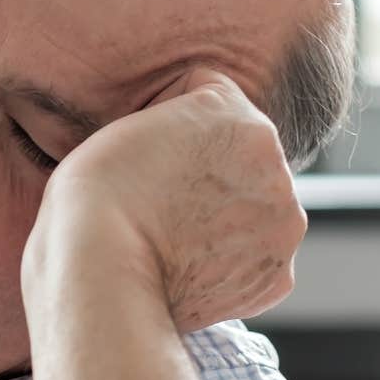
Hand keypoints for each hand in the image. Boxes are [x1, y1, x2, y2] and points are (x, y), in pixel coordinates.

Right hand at [21, 68, 305, 333]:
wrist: (100, 272)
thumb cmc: (97, 199)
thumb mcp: (133, 124)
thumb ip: (180, 125)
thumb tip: (191, 157)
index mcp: (245, 121)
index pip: (208, 99)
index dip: (165, 122)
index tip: (142, 155)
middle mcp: (279, 170)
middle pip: (238, 158)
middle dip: (206, 174)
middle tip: (154, 201)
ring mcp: (282, 228)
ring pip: (250, 211)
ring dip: (221, 220)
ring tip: (167, 238)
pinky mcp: (274, 280)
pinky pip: (252, 262)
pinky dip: (226, 266)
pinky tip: (186, 267)